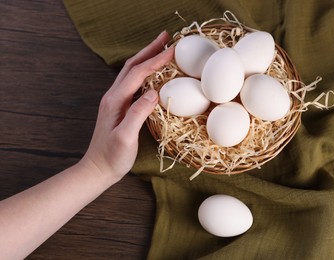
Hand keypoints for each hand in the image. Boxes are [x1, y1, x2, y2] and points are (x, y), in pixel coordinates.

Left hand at [81, 31, 173, 181]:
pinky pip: (133, 83)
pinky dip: (144, 72)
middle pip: (132, 65)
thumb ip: (138, 113)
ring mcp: (115, 101)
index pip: (138, 73)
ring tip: (161, 49)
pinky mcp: (119, 107)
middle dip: (149, 50)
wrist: (97, 169)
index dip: (156, 60)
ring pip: (131, 72)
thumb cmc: (112, 157)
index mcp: (115, 100)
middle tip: (166, 38)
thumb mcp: (125, 137)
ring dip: (146, 58)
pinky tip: (152, 74)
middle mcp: (113, 96)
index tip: (173, 50)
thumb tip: (154, 92)